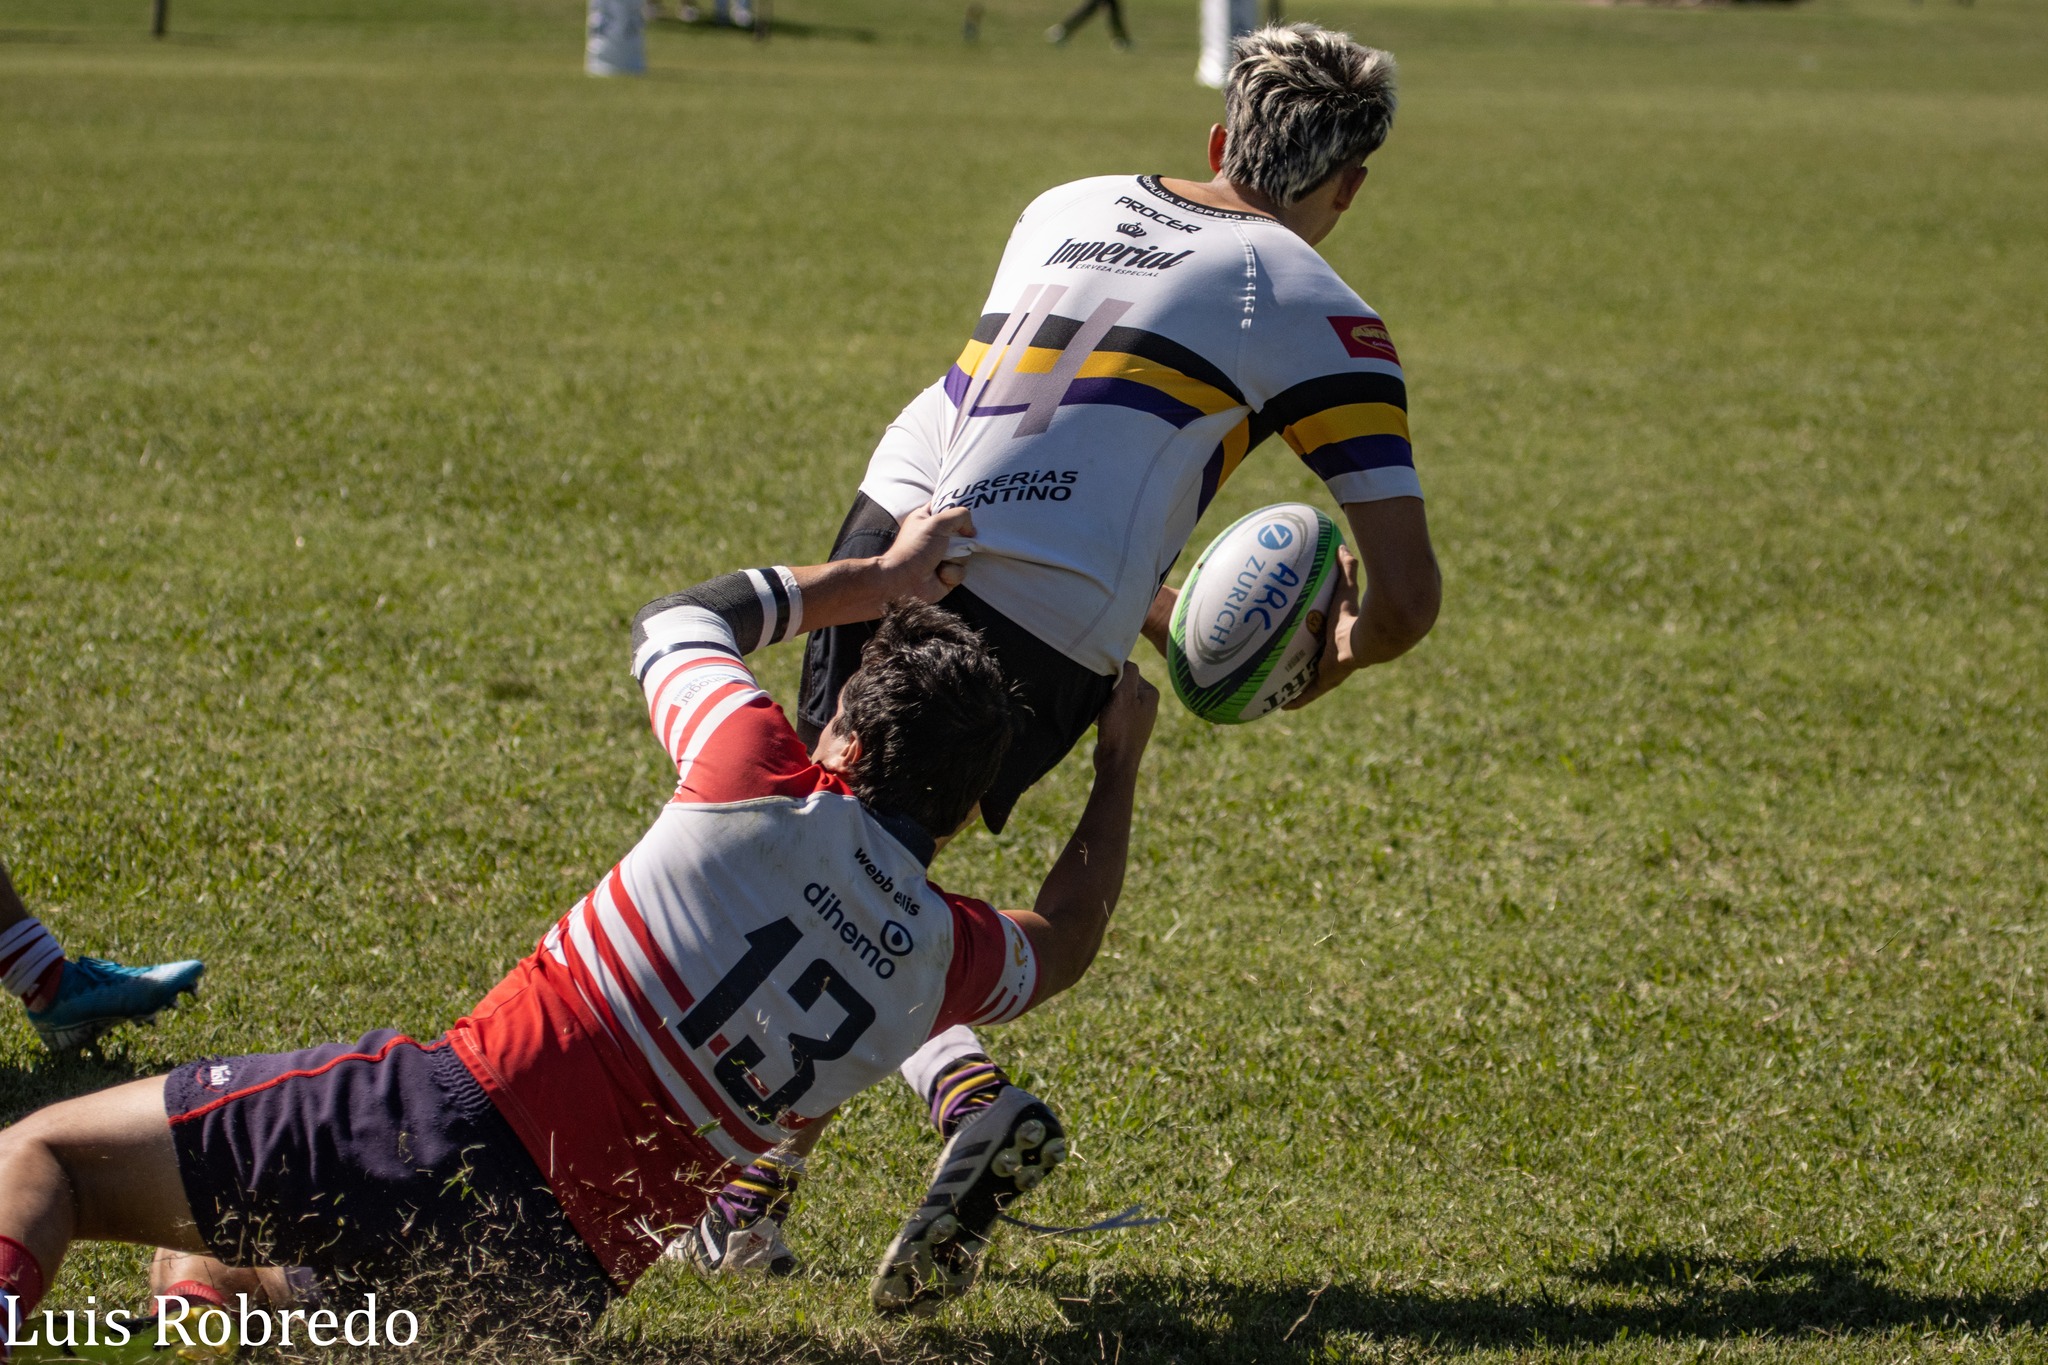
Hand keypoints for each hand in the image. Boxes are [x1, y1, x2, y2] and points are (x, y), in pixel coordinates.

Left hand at [877, 505, 975, 601]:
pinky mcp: (947, 575)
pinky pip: (961, 571)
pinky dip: (952, 573)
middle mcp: (936, 537)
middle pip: (962, 534)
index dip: (957, 511)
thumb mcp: (937, 523)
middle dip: (961, 540)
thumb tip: (972, 530)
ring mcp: (942, 557)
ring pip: (965, 554)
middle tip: (952, 542)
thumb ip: (959, 516)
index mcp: (928, 519)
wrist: (905, 581)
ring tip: (940, 561)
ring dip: (955, 558)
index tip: (967, 515)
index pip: (947, 508)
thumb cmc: (916, 548)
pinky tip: (940, 574)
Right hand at [1093, 661, 1158, 773]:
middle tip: (1100, 699)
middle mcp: (1148, 704)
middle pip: (1121, 685)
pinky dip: (1103, 714)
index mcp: (1151, 693)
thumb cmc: (1120, 729)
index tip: (1104, 685)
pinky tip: (1098, 721)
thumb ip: (1127, 672)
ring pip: (1115, 699)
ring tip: (1099, 712)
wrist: (1116, 764)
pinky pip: (1112, 712)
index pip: (1128, 671)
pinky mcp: (1127, 729)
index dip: (1112, 675)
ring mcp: (1138, 718)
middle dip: (1108, 689)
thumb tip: (1123, 659)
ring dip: (1103, 702)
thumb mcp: (1123, 695)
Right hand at [1282, 544, 1361, 709]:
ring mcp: (1334, 672)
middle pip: (1323, 667)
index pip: (1336, 644)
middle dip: (1313, 671)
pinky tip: (1283, 707)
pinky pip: (1309, 692)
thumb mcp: (1347, 589)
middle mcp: (1341, 659)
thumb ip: (1347, 569)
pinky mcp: (1328, 679)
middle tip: (1296, 673)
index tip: (1323, 648)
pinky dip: (1297, 700)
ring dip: (1301, 690)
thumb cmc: (1362, 610)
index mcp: (1347, 640)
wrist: (1376, 634)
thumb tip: (1342, 546)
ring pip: (1315, 684)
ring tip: (1283, 694)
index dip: (1328, 646)